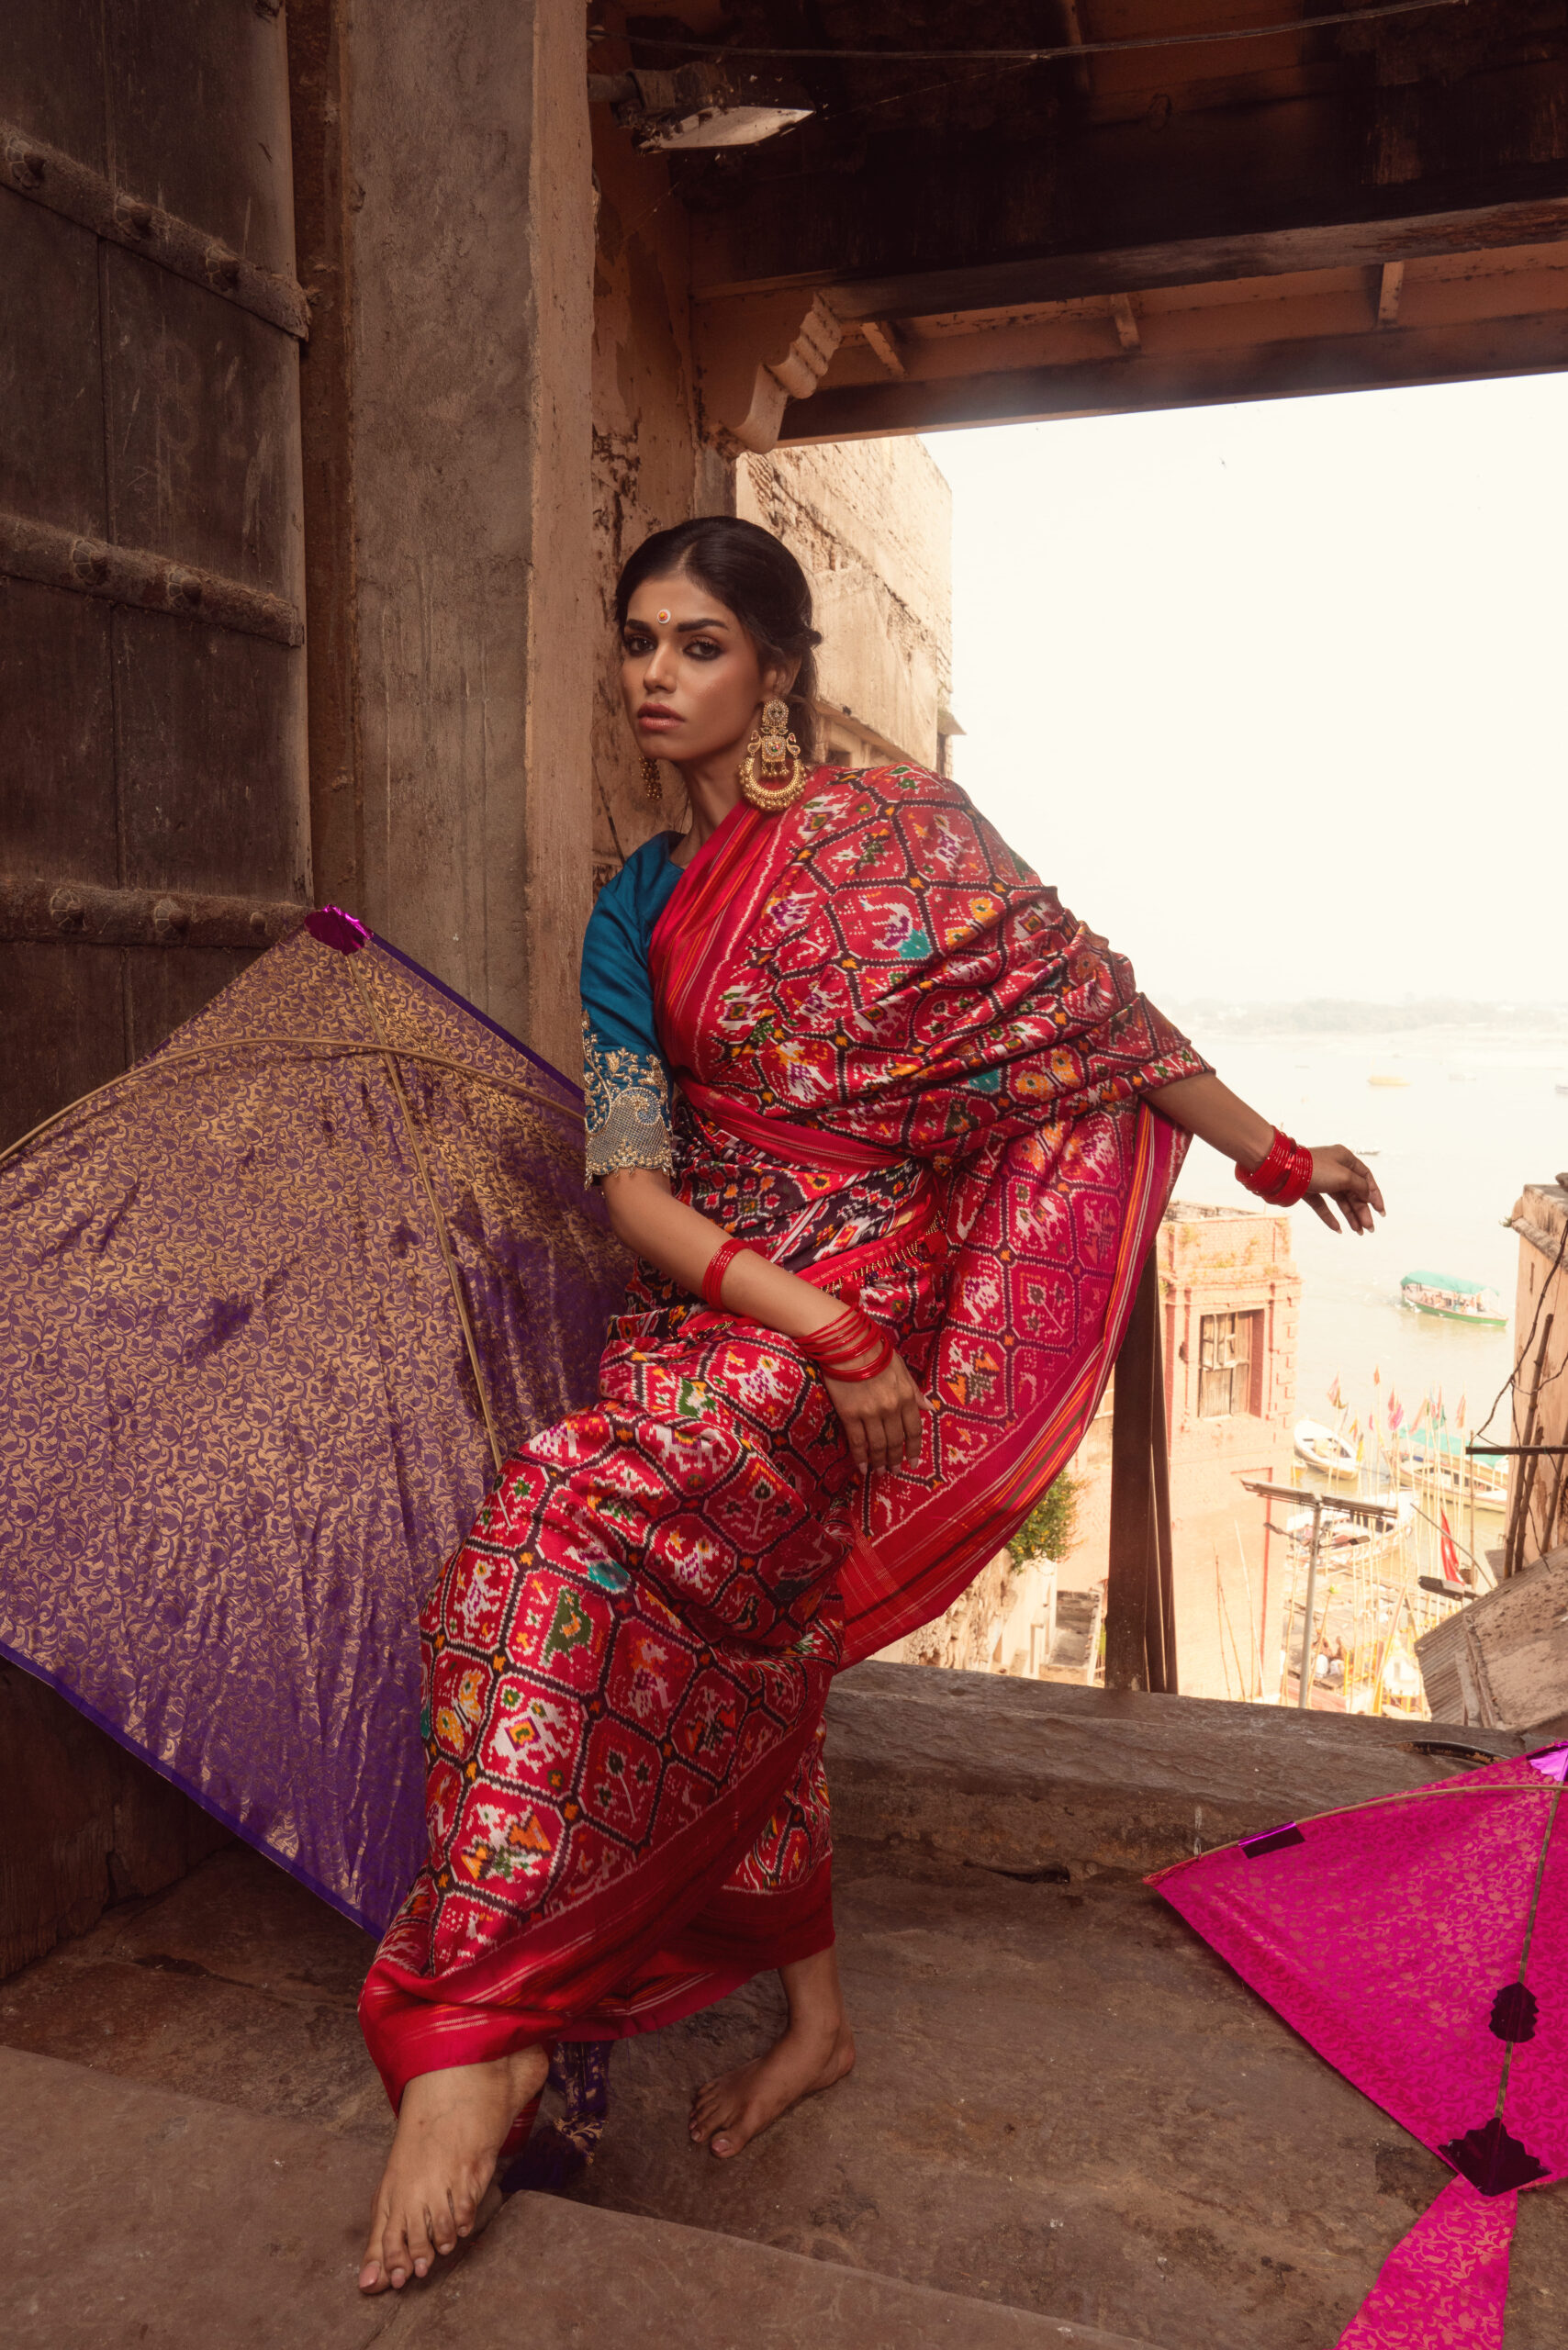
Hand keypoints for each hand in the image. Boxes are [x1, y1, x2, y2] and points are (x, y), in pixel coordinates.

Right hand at [826, 1349, 925, 1472]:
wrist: (847, 1344)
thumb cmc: (874, 1352)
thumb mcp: (901, 1369)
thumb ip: (914, 1391)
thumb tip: (930, 1408)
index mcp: (906, 1396)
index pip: (914, 1430)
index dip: (914, 1449)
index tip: (914, 1462)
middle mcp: (891, 1408)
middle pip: (896, 1441)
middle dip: (896, 1459)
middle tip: (895, 1470)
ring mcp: (870, 1413)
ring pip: (878, 1445)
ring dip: (880, 1461)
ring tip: (879, 1472)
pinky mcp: (850, 1414)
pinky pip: (857, 1441)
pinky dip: (861, 1457)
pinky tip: (863, 1467)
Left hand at [1304, 1146, 1384, 1234]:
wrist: (1283, 1170)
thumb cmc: (1316, 1169)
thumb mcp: (1345, 1176)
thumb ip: (1360, 1186)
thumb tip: (1369, 1195)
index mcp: (1345, 1158)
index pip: (1366, 1177)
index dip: (1374, 1195)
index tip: (1380, 1211)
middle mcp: (1334, 1168)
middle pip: (1353, 1192)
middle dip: (1362, 1210)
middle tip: (1369, 1228)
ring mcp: (1321, 1179)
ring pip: (1340, 1200)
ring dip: (1350, 1216)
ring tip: (1358, 1232)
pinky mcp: (1308, 1190)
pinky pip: (1323, 1206)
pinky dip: (1330, 1217)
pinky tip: (1338, 1229)